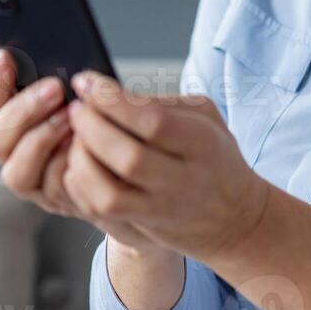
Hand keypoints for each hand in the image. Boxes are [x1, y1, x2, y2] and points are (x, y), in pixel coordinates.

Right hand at [0, 49, 165, 252]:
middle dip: (23, 111)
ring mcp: (40, 184)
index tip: (7, 57)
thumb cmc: (109, 119)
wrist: (144, 163)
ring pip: (17, 173)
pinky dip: (66, 163)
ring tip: (71, 117)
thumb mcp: (86, 95)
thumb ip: (64, 87)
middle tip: (55, 89)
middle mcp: (20, 157)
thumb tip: (58, 68)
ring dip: (41, 140)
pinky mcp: (66, 201)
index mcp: (18, 125)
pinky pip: (54, 187)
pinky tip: (85, 143)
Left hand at [61, 69, 269, 265]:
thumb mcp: (204, 118)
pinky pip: (100, 210)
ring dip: (82, 159)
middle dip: (91, 127)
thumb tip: (108, 93)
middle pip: (128, 158)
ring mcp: (161, 209)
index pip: (153, 122)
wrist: (234, 220)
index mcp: (201, 145)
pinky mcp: (142, 227)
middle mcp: (183, 181)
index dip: (112, 100)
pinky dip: (79, 184)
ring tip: (76, 136)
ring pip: (108, 193)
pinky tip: (79, 163)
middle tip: (77, 108)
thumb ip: (162, 103)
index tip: (86, 82)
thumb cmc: (213, 157)